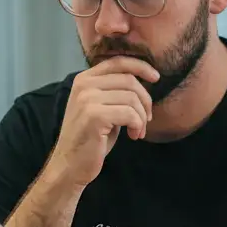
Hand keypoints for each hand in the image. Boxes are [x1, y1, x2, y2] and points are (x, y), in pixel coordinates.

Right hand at [47, 58, 158, 189]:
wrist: (70, 165)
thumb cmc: (89, 139)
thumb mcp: (100, 108)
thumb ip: (114, 91)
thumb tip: (143, 81)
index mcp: (84, 79)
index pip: (118, 62)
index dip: (141, 66)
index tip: (156, 78)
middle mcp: (84, 85)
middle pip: (129, 80)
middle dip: (145, 100)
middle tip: (147, 119)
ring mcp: (87, 99)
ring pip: (132, 98)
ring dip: (142, 117)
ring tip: (138, 131)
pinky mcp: (95, 116)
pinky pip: (130, 114)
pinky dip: (137, 125)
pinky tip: (133, 135)